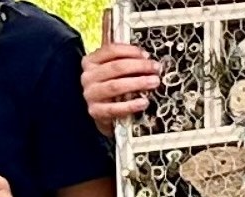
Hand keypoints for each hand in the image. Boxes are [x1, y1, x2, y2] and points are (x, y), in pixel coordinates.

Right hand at [80, 19, 158, 135]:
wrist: (99, 112)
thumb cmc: (108, 87)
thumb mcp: (110, 68)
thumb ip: (119, 54)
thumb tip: (130, 37)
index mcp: (91, 62)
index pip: (110, 50)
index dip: (131, 51)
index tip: (146, 54)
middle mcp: (88, 77)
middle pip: (117, 67)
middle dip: (140, 66)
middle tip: (156, 68)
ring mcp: (90, 94)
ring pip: (116, 86)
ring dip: (138, 83)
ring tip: (154, 82)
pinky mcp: (96, 112)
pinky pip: (115, 108)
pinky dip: (131, 105)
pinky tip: (144, 102)